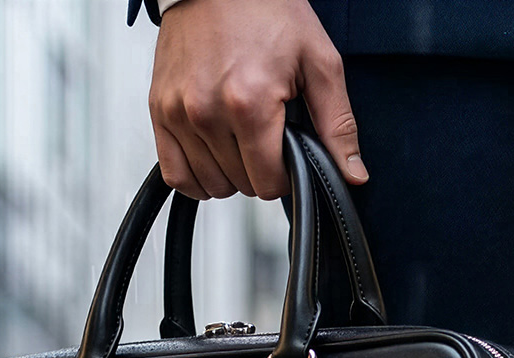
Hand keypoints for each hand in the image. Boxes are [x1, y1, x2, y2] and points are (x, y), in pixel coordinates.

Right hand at [149, 0, 364, 200]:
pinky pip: (175, 173)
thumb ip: (337, 124)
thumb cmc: (266, 9)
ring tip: (240, 139)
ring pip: (211, 184)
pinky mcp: (159, 108)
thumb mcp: (319, 62)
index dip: (286, 175)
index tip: (288, 150)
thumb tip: (354, 175)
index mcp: (248, 103)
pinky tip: (213, 159)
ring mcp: (178, 110)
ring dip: (230, 173)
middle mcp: (206, 110)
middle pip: (241, 185)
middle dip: (259, 169)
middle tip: (266, 133)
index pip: (268, 184)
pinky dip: (196, 176)